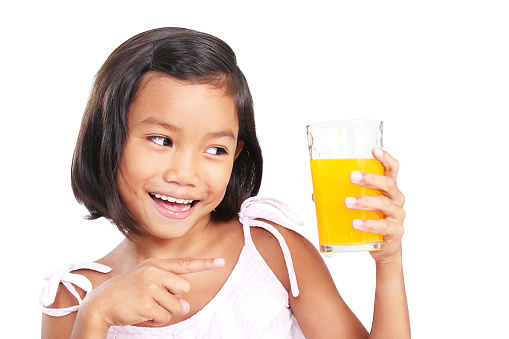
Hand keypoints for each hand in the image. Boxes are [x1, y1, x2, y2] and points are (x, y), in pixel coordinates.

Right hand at [79, 258, 224, 327]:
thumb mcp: (145, 281)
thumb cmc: (125, 292)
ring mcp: (150, 287)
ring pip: (177, 305)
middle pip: (184, 289)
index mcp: (155, 264)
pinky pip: (165, 317)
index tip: (221, 261)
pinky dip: (157, 320)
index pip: (185, 263)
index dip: (205, 264)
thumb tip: (186, 307)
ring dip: (164, 312)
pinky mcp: (147, 303)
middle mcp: (154, 272)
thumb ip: (169, 290)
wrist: (100, 303)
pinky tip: (143, 314)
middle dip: (174, 298)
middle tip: (154, 299)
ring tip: (146, 306)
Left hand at [346, 148, 405, 262]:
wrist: (383, 248)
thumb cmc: (370, 220)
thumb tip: (316, 193)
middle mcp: (396, 199)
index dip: (385, 158)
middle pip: (388, 184)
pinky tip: (355, 224)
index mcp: (388, 188)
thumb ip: (341, 197)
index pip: (392, 169)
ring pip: (384, 204)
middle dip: (370, 179)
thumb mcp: (359, 206)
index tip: (374, 149)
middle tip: (352, 177)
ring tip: (347, 202)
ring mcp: (397, 215)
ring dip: (365, 201)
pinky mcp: (395, 232)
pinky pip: (384, 226)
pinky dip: (369, 224)